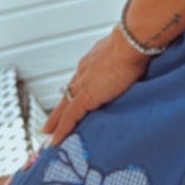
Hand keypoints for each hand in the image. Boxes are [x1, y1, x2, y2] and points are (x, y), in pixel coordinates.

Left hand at [42, 30, 149, 146]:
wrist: (131, 43)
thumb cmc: (135, 44)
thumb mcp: (128, 54)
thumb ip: (127, 62)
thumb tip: (137, 64)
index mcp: (94, 60)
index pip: (80, 80)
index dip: (75, 92)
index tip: (72, 99)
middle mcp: (84, 71)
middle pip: (68, 94)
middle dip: (58, 110)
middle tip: (49, 124)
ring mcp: (83, 85)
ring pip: (64, 107)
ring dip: (55, 122)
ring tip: (47, 134)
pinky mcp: (86, 97)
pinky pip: (69, 117)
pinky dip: (61, 130)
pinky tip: (54, 141)